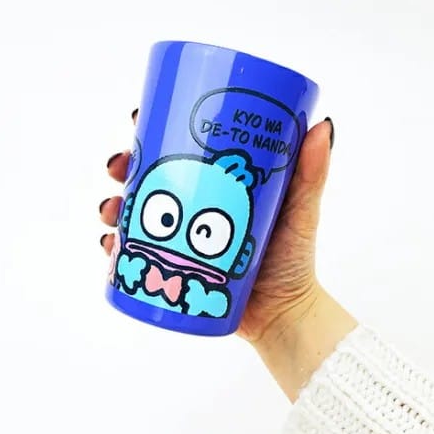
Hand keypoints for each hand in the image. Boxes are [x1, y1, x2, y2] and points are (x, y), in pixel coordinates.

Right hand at [99, 110, 355, 399]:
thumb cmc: (294, 259)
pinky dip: (116, 245)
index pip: (181, 147)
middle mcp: (195, 205)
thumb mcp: (301, 210)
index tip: (135, 118)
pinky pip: (136, 250)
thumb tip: (324, 124)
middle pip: (150, 176)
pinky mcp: (173, 265)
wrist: (283, 315)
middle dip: (124, 166)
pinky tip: (110, 243)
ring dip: (113, 204)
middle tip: (117, 166)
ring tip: (110, 210)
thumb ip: (311, 173)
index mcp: (218, 184)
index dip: (153, 129)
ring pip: (135, 211)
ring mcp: (181, 236)